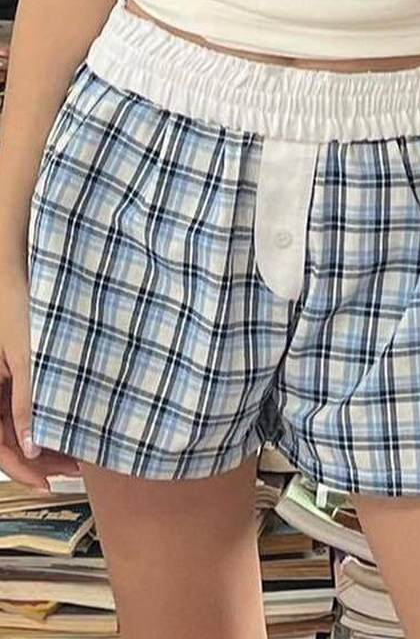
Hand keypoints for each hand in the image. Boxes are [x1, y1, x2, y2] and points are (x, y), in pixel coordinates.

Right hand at [0, 264, 79, 491]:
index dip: (21, 470)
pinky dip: (44, 416)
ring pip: (17, 423)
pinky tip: (69, 421)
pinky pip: (23, 403)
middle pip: (7, 438)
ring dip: (44, 438)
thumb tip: (32, 448)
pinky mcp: (12, 370)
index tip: (48, 484)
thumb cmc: (18, 306)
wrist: (16, 269)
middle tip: (74, 469)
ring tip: (78, 450)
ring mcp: (0, 380)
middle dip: (39, 458)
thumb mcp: (27, 358)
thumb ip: (26, 403)